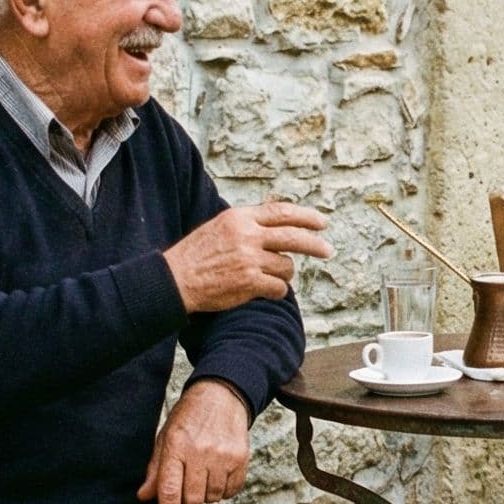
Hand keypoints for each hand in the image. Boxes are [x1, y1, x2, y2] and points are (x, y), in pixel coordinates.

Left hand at [138, 379, 249, 503]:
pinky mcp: (240, 458)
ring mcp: (222, 455)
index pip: (170, 489)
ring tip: (204, 478)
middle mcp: (199, 452)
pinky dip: (224, 491)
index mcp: (175, 447)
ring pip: (213, 497)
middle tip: (188, 497)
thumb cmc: (189, 418)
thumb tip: (144, 497)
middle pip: (193, 499)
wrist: (221, 396)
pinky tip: (219, 476)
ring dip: (207, 496)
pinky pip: (232, 490)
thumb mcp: (165, 438)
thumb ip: (155, 469)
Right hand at [164, 202, 332, 312]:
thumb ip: (248, 223)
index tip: (321, 223)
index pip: (281, 212)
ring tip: (267, 277)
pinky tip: (264, 291)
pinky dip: (276, 291)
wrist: (176, 279)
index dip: (306, 217)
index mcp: (240, 218)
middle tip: (328, 250)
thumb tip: (278, 222)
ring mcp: (249, 260)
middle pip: (293, 237)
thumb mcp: (220, 225)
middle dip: (315, 244)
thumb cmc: (197, 254)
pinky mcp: (249, 283)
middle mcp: (247, 236)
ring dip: (283, 274)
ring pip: (286, 267)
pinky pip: (278, 288)